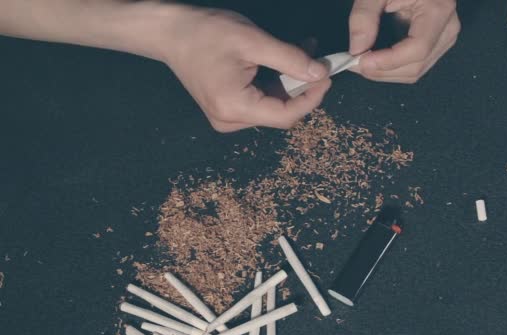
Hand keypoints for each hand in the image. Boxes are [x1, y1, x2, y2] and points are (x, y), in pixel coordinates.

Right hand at [164, 8, 330, 131]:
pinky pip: (260, 101)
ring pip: (273, 106)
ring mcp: (227, 117)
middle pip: (280, 113)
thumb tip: (320, 73)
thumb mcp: (253, 41)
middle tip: (318, 61)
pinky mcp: (227, 109)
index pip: (286, 115)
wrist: (170, 33)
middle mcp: (229, 120)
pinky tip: (286, 59)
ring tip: (305, 51)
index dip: (312, 98)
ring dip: (291, 82)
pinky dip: (276, 82)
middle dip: (302, 88)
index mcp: (234, 107)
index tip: (327, 76)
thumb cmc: (206, 33)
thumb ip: (290, 59)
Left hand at [348, 0, 459, 82]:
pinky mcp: (436, 44)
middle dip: (382, 71)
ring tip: (360, 61)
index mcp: (438, 10)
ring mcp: (444, 39)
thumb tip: (357, 49)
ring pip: (415, 71)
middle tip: (352, 63)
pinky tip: (373, 60)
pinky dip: (391, 69)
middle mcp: (448, 29)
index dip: (388, 61)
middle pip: (416, 66)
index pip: (417, 49)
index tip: (360, 60)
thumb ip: (364, 15)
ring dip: (385, 73)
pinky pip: (414, 66)